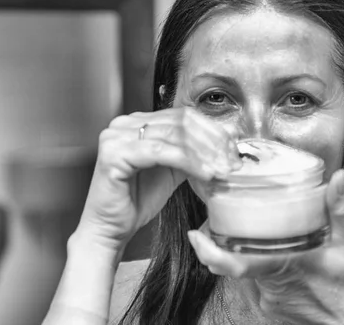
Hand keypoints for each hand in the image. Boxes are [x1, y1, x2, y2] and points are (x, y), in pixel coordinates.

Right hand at [75, 107, 240, 253]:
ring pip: (174, 135)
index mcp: (134, 122)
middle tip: (232, 162)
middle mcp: (123, 123)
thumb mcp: (170, 170)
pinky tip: (206, 174)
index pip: (182, 114)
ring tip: (222, 170)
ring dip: (204, 153)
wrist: (110, 228)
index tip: (233, 150)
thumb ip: (189, 153)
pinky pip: (161, 152)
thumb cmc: (135, 201)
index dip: (212, 130)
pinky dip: (189, 162)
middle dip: (212, 142)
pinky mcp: (114, 153)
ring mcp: (116, 136)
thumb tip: (224, 143)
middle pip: (180, 122)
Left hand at [189, 169, 343, 324]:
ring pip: (243, 273)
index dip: (208, 251)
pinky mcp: (269, 310)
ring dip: (245, 256)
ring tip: (254, 239)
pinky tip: (271, 260)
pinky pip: (254, 285)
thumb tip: (338, 178)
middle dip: (223, 243)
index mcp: (283, 265)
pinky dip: (257, 271)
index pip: (233, 264)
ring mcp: (268, 300)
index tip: (195, 235)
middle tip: (220, 222)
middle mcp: (269, 286)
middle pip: (232, 262)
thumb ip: (339, 209)